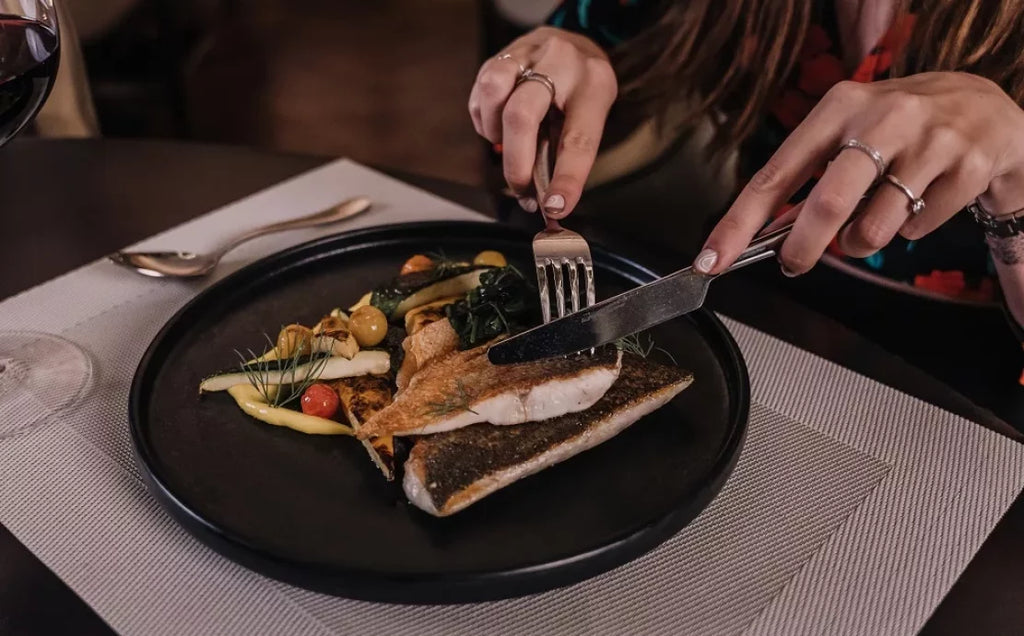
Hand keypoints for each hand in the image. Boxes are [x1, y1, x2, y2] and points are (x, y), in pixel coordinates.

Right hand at [468, 27, 616, 216]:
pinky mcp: (499, 57)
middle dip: (517, 162)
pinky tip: (500, 127)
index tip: (555, 208)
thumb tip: (548, 201)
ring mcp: (526, 54)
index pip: (578, 139)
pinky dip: (485, 122)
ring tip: (510, 145)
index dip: (566, 178)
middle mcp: (560, 62)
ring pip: (493, 93)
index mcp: (593, 85)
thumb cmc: (581, 89)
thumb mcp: (589, 116)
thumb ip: (566, 153)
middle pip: (523, 114)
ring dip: (495, 133)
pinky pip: (479, 96)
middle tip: (521, 188)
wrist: (572, 39)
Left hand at [695, 72, 1023, 274]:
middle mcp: (882, 117)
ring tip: (869, 225)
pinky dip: (909, 231)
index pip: (774, 174)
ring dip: (860, 243)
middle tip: (794, 263)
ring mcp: (929, 141)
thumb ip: (807, 178)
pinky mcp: (967, 166)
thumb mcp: (848, 134)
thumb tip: (761, 233)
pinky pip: (918, 229)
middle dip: (802, 248)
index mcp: (838, 108)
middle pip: (826, 203)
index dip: (739, 223)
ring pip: (874, 227)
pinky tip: (919, 203)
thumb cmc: (898, 128)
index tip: (712, 258)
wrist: (985, 108)